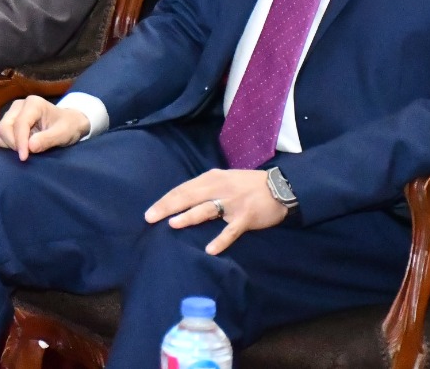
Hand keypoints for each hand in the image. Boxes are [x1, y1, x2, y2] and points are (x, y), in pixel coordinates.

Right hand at [0, 96, 89, 159]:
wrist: (70, 123)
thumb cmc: (69, 126)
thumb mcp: (63, 134)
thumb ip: (48, 139)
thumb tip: (29, 147)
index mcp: (33, 104)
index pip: (19, 124)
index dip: (20, 142)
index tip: (24, 158)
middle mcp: (19, 106)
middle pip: (4, 127)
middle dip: (13, 144)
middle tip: (28, 155)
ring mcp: (13, 113)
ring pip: (0, 131)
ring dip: (10, 145)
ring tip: (26, 151)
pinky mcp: (10, 122)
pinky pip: (1, 135)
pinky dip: (8, 144)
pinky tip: (22, 148)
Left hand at [145, 169, 288, 254]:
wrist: (279, 187)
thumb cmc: (246, 185)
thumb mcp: (222, 179)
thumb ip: (204, 188)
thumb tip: (181, 200)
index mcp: (210, 178)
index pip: (182, 189)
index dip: (165, 200)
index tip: (150, 211)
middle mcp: (218, 188)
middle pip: (188, 197)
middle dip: (167, 207)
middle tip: (150, 217)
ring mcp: (232, 203)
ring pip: (206, 209)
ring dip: (189, 216)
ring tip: (173, 224)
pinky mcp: (246, 217)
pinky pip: (231, 230)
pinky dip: (221, 240)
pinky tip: (210, 250)